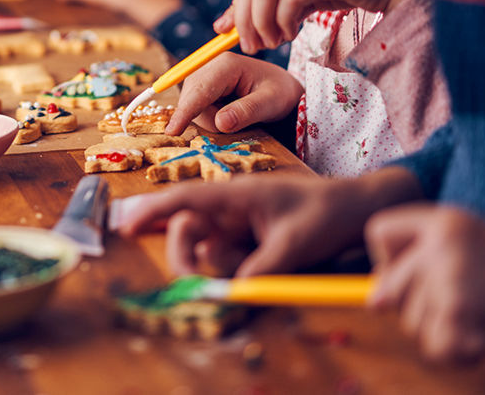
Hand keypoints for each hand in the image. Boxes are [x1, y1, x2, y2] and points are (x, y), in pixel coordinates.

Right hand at [113, 167, 422, 277]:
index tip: (127, 224)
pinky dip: (234, 272)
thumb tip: (233, 291)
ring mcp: (237, 223)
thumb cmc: (326, 213)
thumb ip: (262, 266)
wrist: (356, 210)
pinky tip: (264, 266)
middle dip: (186, 258)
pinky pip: (226, 259)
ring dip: (221, 268)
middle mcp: (229, 206)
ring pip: (207, 250)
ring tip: (264, 267)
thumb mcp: (297, 242)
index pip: (185, 200)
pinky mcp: (246, 239)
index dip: (153, 210)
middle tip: (197, 288)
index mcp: (237, 193)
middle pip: (188, 230)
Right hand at [164, 53, 302, 134]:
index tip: (172, 131)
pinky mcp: (203, 87)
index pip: (199, 91)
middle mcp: (210, 66)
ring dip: (211, 120)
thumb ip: (246, 112)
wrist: (283, 88)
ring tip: (238, 118)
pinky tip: (228, 115)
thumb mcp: (271, 103)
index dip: (185, 112)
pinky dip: (210, 118)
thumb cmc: (280, 92)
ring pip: (193, 106)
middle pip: (192, 99)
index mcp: (226, 65)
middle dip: (208, 120)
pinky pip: (197, 108)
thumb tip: (220, 123)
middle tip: (239, 124)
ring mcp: (205, 77)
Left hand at [367, 205, 484, 361]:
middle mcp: (440, 245)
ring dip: (443, 332)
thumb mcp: (472, 244)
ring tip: (482, 318)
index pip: (379, 231)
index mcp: (442, 220)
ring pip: (410, 324)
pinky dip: (458, 353)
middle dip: (419, 308)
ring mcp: (450, 280)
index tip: (417, 275)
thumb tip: (373, 302)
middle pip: (388, 289)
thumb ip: (423, 261)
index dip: (388, 260)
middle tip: (462, 305)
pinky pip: (435, 348)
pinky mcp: (463, 315)